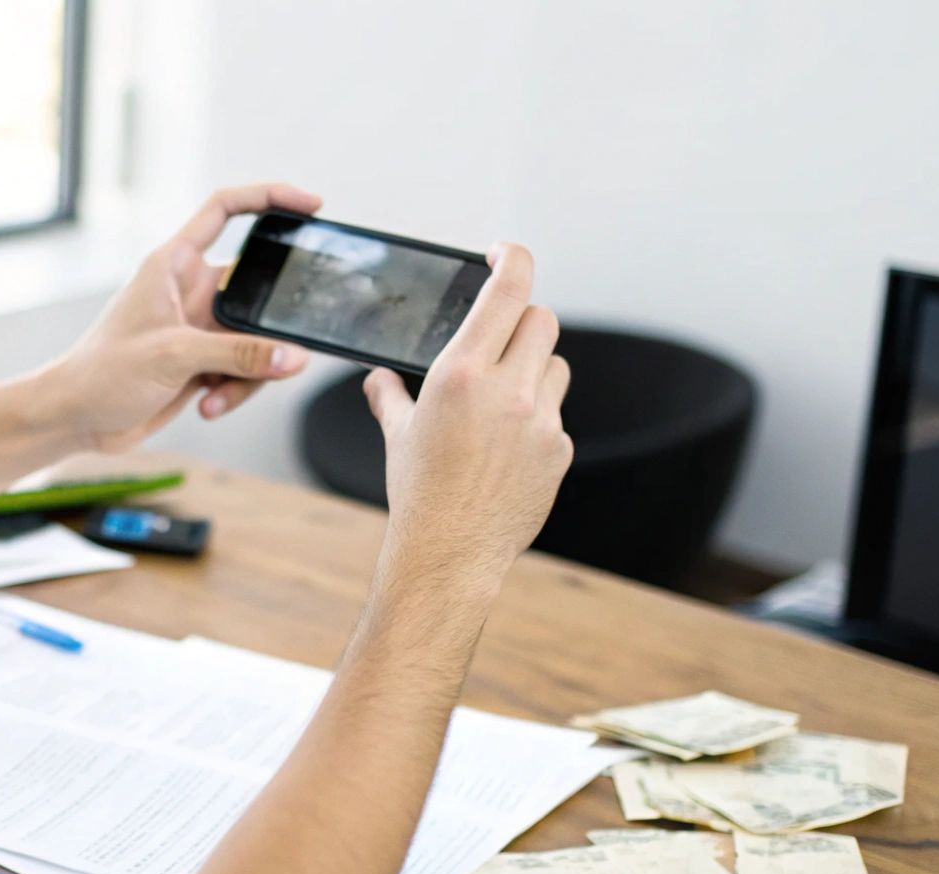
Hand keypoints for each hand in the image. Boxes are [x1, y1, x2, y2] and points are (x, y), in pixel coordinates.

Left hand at [40, 183, 320, 451]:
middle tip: (283, 350)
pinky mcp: (202, 361)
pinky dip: (234, 390)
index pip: (225, 210)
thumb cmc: (102, 373)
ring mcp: (198, 327)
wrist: (75, 420)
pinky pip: (243, 368)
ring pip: (256, 338)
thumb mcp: (175, 357)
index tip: (312, 205)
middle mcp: (189, 290)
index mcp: (173, 264)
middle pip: (257, 288)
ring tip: (216, 395)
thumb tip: (293, 356)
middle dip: (271, 325)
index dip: (269, 197)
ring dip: (248, 372)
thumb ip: (239, 355)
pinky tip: (206, 406)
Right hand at [362, 244, 572, 599]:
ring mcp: (540, 421)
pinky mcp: (559, 450)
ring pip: (554, 365)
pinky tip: (509, 449)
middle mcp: (507, 390)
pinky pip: (556, 414)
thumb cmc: (418, 493)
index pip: (508, 289)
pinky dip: (536, 419)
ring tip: (503, 402)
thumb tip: (379, 379)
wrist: (450, 554)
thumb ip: (389, 395)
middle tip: (500, 339)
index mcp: (461, 373)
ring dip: (533, 370)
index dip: (512, 258)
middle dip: (521, 322)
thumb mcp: (397, 434)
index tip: (503, 253)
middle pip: (540, 319)